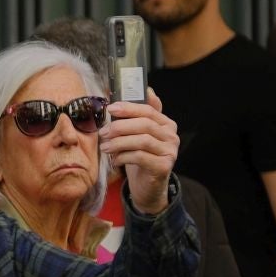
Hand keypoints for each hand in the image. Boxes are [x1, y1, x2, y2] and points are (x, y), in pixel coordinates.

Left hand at [99, 89, 177, 214]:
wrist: (147, 186)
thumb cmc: (139, 157)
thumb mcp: (136, 136)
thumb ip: (135, 117)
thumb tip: (132, 90)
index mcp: (166, 124)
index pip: (148, 110)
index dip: (129, 108)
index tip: (110, 109)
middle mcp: (172, 136)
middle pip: (144, 124)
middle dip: (120, 126)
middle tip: (103, 132)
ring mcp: (170, 152)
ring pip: (142, 140)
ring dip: (119, 142)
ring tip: (104, 147)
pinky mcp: (164, 167)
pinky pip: (140, 157)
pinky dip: (123, 156)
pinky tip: (114, 160)